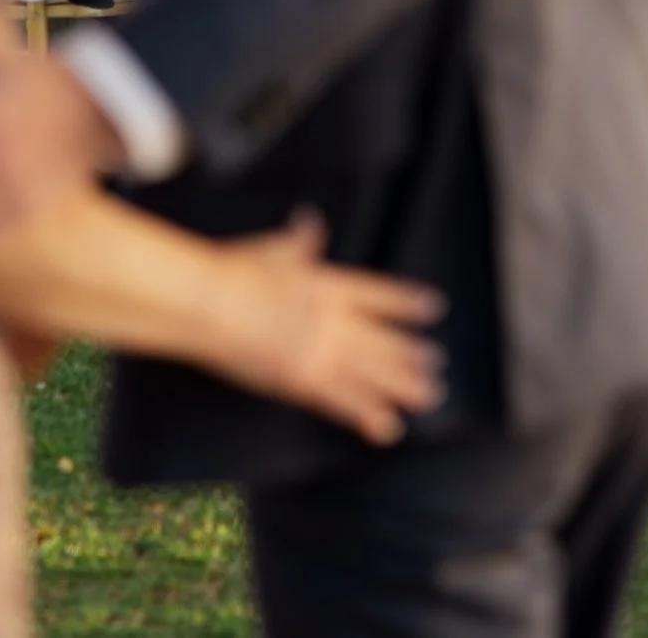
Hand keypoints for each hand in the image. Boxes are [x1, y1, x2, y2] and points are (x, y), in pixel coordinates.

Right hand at [212, 212, 446, 444]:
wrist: (210, 302)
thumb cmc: (234, 271)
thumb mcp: (273, 249)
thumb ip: (299, 241)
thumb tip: (311, 220)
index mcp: (330, 283)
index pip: (379, 294)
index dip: (407, 303)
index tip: (434, 307)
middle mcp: (335, 319)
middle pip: (383, 339)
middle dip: (411, 353)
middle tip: (437, 363)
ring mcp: (322, 351)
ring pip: (373, 372)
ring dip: (404, 385)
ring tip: (430, 395)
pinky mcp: (303, 381)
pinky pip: (343, 402)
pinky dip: (368, 415)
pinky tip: (389, 426)